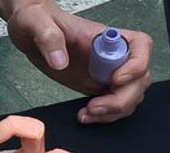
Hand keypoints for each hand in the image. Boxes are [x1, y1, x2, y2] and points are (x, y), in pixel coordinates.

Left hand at [6, 0, 152, 123]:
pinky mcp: (96, 86)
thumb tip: (60, 60)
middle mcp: (112, 54)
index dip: (136, 65)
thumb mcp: (37, 22)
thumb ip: (49, 38)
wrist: (28, 34)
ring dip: (113, 111)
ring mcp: (106, 72)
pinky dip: (104, 116)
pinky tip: (84, 115)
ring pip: (131, 96)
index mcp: (105, 36)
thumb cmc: (37, 21)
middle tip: (94, 107)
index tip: (115, 79)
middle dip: (121, 99)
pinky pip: (114, 105)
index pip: (141, 46)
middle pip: (139, 78)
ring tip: (87, 114)